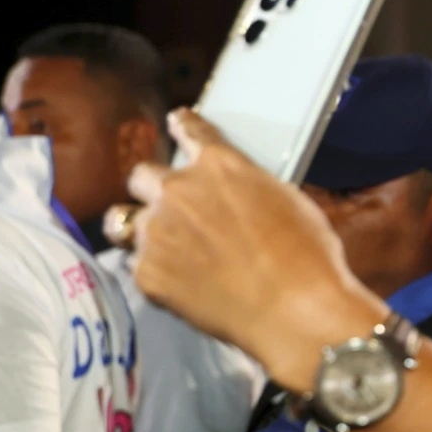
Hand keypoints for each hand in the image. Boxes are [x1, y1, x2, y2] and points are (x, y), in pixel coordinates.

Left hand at [127, 111, 386, 390]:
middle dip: (154, 188)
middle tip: (170, 207)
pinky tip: (183, 285)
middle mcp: (178, 191)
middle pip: (141, 176)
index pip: (190, 132)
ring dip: (140, 229)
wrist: (294, 308)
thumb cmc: (306, 257)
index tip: (177, 122)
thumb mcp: (287, 202)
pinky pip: (139, 266)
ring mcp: (157, 233)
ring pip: (124, 221)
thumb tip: (239, 200)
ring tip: (162, 248)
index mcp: (219, 166)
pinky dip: (157, 273)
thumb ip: (248, 190)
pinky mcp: (148, 273)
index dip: (182, 126)